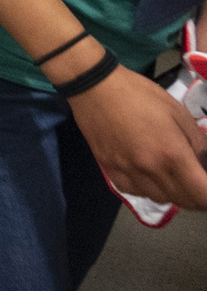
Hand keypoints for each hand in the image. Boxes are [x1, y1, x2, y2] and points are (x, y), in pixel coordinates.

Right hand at [67, 65, 206, 210]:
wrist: (95, 88)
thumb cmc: (140, 95)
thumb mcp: (179, 113)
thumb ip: (199, 143)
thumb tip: (205, 163)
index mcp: (172, 154)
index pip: (201, 194)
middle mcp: (150, 169)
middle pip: (183, 201)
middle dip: (197, 196)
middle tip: (198, 181)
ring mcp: (128, 172)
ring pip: (160, 199)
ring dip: (173, 192)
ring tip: (173, 176)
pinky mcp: (110, 171)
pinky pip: (136, 192)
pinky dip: (148, 188)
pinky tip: (148, 173)